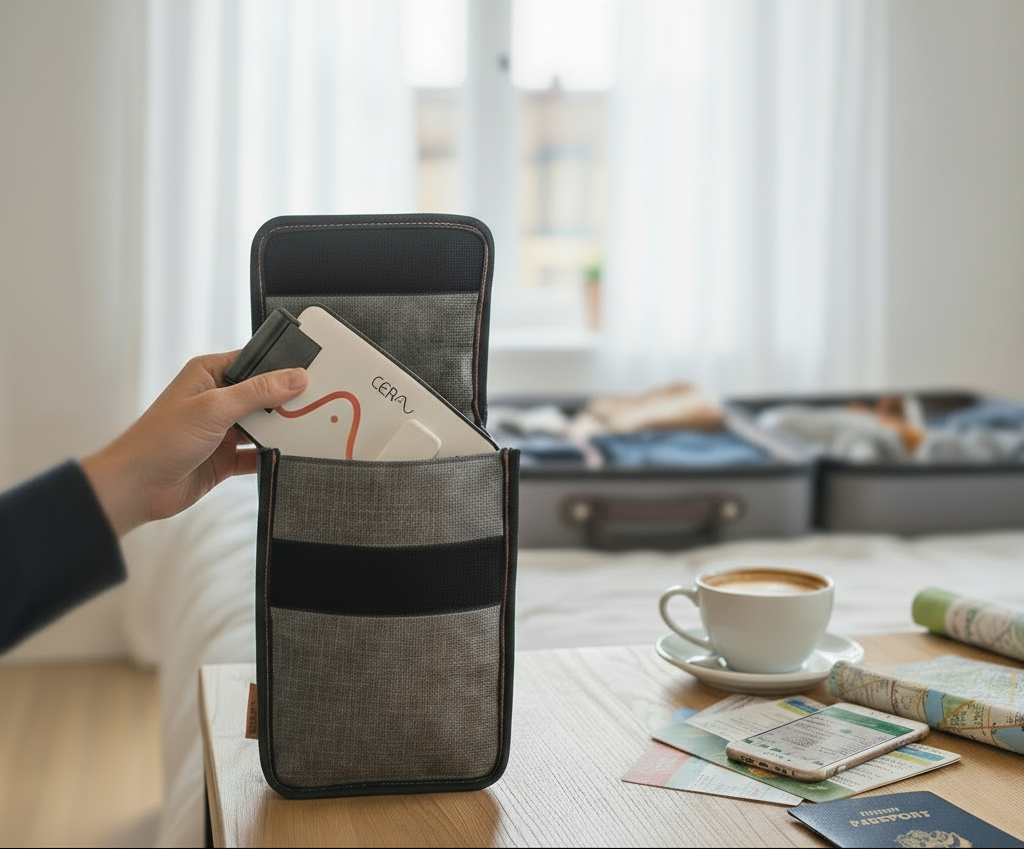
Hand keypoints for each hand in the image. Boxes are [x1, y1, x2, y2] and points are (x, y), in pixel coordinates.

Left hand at [81, 352, 307, 536]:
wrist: (136, 488)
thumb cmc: (159, 440)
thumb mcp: (214, 408)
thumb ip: (258, 392)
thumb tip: (295, 377)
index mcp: (209, 375)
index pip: (254, 362)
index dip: (282, 367)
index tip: (313, 373)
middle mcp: (216, 399)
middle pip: (264, 395)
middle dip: (287, 402)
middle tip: (319, 404)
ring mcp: (222, 430)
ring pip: (263, 426)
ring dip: (281, 430)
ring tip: (310, 430)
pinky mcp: (225, 458)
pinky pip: (258, 454)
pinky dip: (272, 456)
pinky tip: (288, 456)